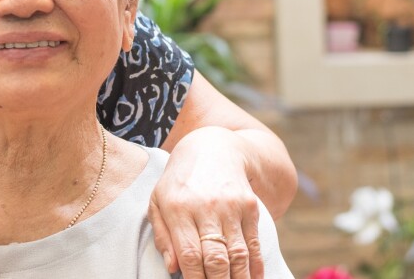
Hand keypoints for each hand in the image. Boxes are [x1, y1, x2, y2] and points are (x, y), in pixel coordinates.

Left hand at [149, 127, 263, 278]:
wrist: (212, 148)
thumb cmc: (179, 181)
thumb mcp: (158, 201)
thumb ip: (162, 236)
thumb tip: (173, 269)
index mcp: (178, 207)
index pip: (189, 254)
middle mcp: (206, 207)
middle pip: (216, 257)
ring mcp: (231, 206)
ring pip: (238, 254)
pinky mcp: (250, 206)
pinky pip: (254, 243)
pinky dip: (255, 267)